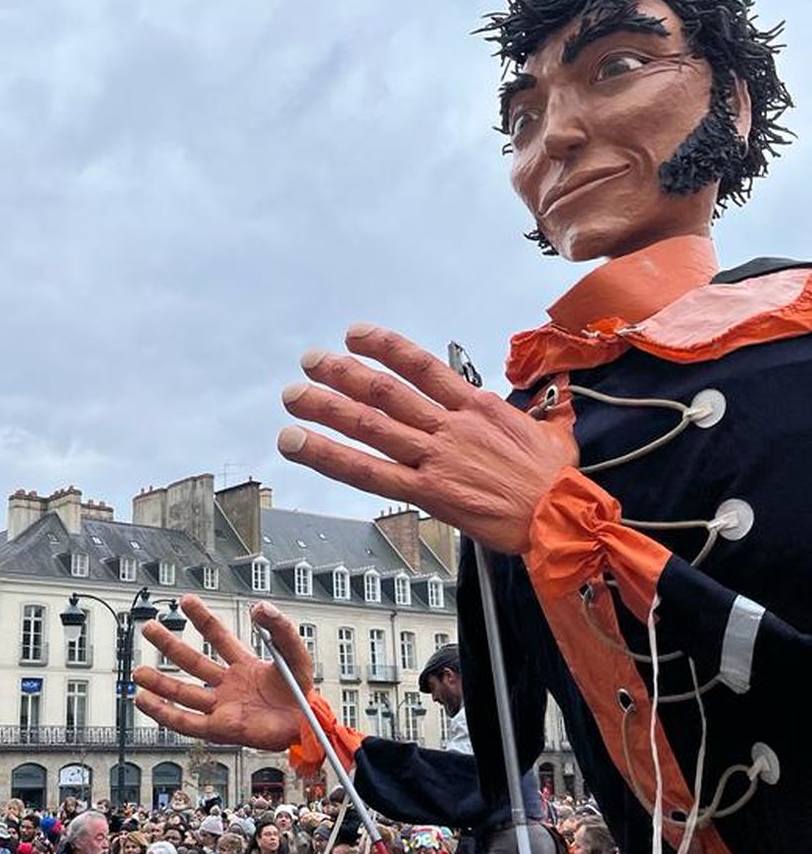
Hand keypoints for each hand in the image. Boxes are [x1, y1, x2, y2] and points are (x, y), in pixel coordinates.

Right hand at [134, 596, 309, 751]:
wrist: (309, 726)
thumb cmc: (303, 693)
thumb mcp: (295, 653)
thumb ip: (279, 628)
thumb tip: (259, 606)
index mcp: (244, 664)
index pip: (217, 636)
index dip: (201, 618)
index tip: (185, 600)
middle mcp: (229, 685)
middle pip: (193, 662)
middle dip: (170, 645)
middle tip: (149, 627)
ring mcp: (223, 706)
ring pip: (184, 693)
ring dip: (160, 683)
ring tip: (137, 671)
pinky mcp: (221, 729)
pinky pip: (187, 722)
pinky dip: (164, 713)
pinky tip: (145, 701)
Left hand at [278, 324, 577, 554]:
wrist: (561, 518)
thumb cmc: (559, 482)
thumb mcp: (556, 435)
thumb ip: (547, 413)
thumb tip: (558, 401)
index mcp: (477, 406)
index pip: (421, 365)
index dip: (383, 346)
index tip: (353, 334)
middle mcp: (449, 426)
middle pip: (384, 391)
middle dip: (341, 373)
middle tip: (309, 361)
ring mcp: (434, 457)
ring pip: (369, 424)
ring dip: (325, 407)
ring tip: (292, 396)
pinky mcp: (426, 492)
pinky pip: (367, 471)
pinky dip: (328, 455)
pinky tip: (297, 443)